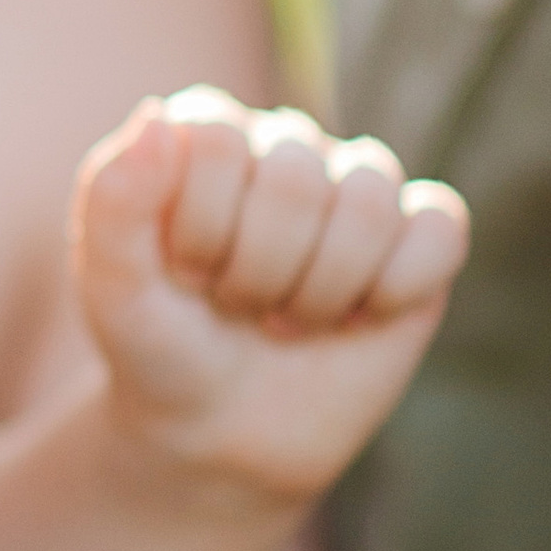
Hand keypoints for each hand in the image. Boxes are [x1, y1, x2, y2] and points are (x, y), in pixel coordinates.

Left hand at [74, 90, 468, 503]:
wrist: (216, 434)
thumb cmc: (156, 348)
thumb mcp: (112, 289)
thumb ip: (113, 202)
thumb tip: (156, 117)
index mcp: (206, 132)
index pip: (218, 139)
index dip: (199, 229)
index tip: (183, 276)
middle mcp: (286, 144)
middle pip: (297, 176)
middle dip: (257, 271)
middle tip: (236, 305)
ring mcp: (356, 189)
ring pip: (370, 203)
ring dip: (320, 290)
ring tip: (285, 317)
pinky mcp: (417, 238)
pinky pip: (438, 230)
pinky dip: (396, 289)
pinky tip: (357, 319)